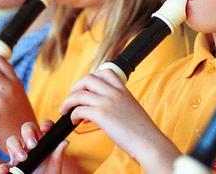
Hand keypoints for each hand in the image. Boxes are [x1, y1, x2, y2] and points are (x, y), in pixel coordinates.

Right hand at [0, 120, 67, 173]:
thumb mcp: (54, 168)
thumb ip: (57, 156)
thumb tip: (64, 142)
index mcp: (44, 143)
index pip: (44, 127)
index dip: (45, 124)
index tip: (45, 129)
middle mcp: (31, 146)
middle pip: (26, 128)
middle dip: (27, 133)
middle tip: (32, 145)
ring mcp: (19, 155)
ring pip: (12, 140)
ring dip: (16, 147)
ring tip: (22, 158)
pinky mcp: (11, 168)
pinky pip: (4, 164)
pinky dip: (3, 167)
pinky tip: (6, 170)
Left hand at [59, 69, 180, 171]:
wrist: (149, 142)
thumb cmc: (142, 132)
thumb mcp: (131, 110)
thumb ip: (118, 106)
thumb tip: (102, 112)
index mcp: (124, 90)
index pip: (106, 72)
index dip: (93, 78)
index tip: (87, 88)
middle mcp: (115, 93)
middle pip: (88, 78)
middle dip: (76, 87)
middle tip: (72, 98)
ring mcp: (107, 102)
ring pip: (79, 93)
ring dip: (68, 101)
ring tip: (65, 110)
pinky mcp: (101, 115)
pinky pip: (79, 109)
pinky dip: (73, 115)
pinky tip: (74, 121)